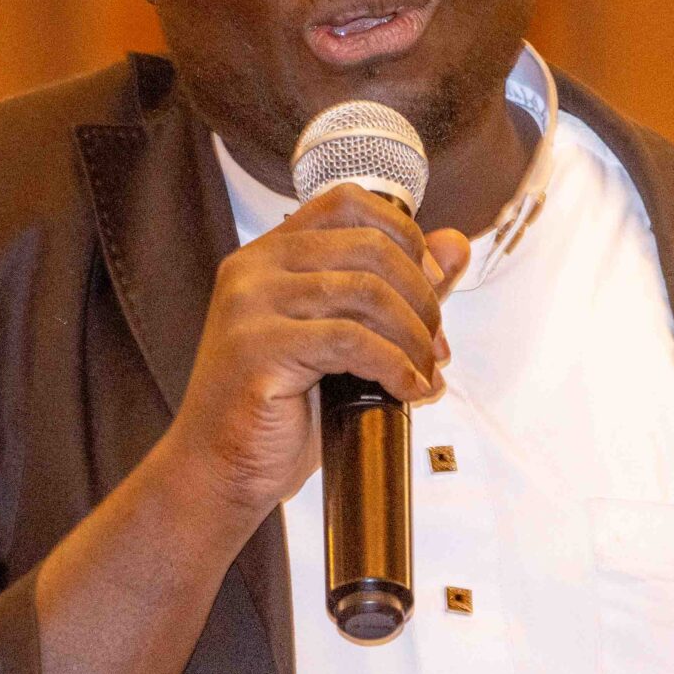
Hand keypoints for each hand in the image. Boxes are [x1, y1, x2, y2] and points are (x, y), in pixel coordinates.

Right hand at [150, 184, 468, 524]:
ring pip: (367, 292)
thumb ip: (396, 288)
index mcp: (268, 255)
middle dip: (422, 297)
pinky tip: (408, 390)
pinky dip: (395, 366)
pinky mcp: (259, 349)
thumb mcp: (344, 340)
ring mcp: (251, 306)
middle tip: (435, 344)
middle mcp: (254, 269)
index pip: (348, 202)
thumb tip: (455, 245)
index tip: (430, 285)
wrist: (218, 471)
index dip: (404, 235)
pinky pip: (352, 342)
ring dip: (414, 335)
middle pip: (370, 247)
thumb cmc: (276, 411)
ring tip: (424, 370)